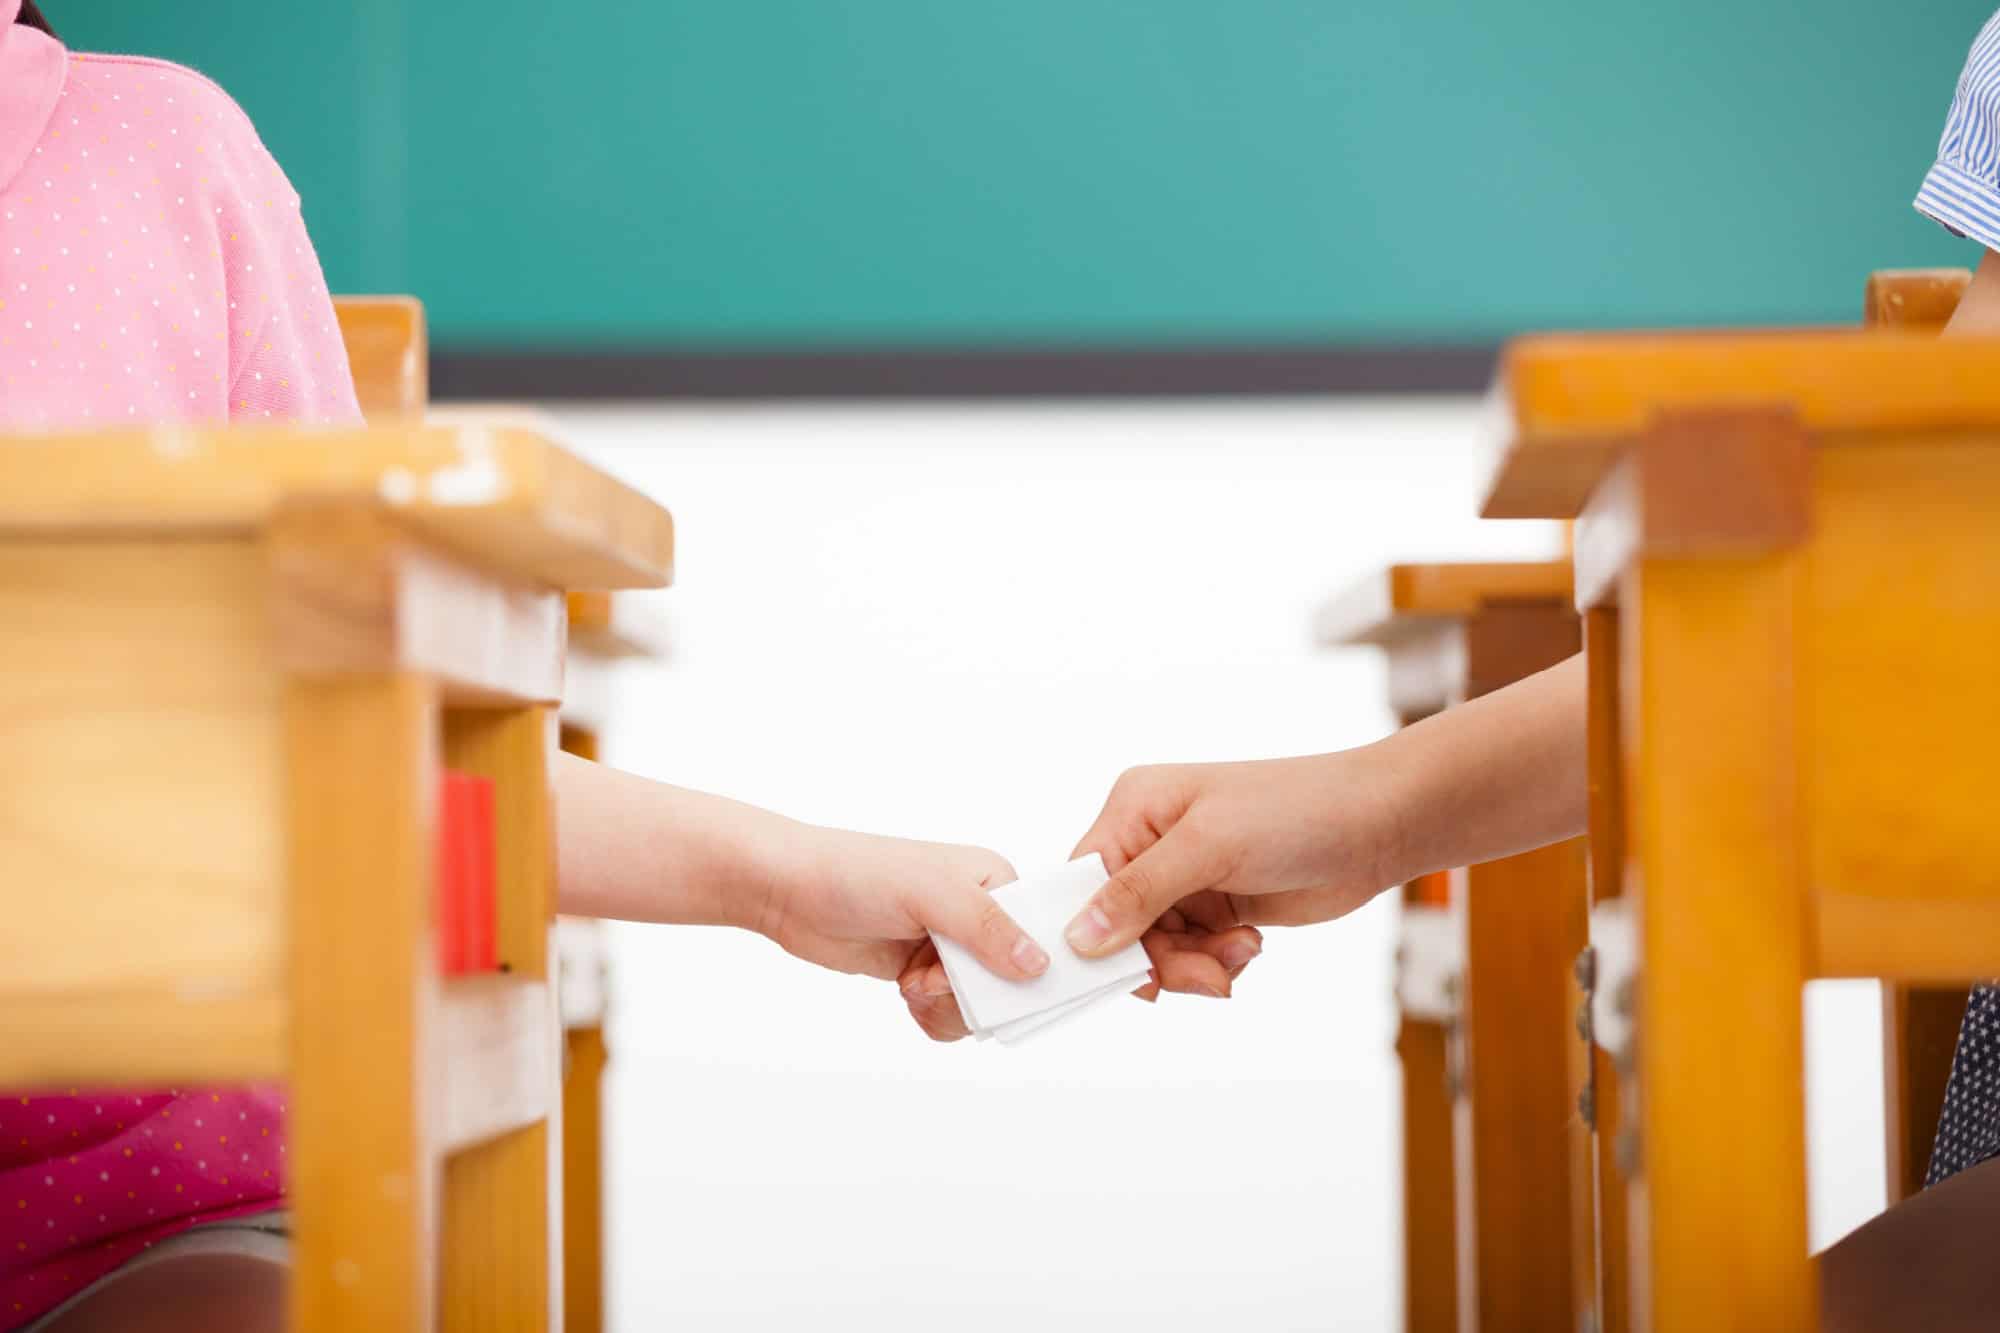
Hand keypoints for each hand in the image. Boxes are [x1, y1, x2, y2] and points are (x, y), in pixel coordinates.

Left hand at [746, 824, 1046, 987]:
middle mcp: (979, 913)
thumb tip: (1038, 964)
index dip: (1021, 968)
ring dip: (946, 1005)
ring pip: (980, 1004)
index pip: (1040, 933)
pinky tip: (907, 994)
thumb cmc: (857, 873)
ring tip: (912, 983)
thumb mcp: (929, 893)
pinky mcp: (923, 971)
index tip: (990, 982)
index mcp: (994, 880)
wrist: (791, 891)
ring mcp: (950, 946)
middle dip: (971, 993)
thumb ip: (985, 927)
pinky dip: (931, 1015)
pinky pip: (951, 1013)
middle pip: (1011, 980)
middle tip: (929, 979)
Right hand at [1061, 750, 1400, 960]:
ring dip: (1195, 964)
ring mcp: (1185, 877)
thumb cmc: (1295, 811)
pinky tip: (1251, 944)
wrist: (1377, 823)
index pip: (1082, 882)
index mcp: (1134, 809)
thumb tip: (1077, 937)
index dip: (1090, 932)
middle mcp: (1151, 842)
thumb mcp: (1209, 848)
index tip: (1121, 974)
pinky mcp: (1216, 905)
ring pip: (1156, 948)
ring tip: (1240, 953)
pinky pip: (1191, 954)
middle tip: (1204, 975)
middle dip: (1160, 958)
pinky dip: (1217, 961)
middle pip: (1118, 927)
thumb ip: (1139, 893)